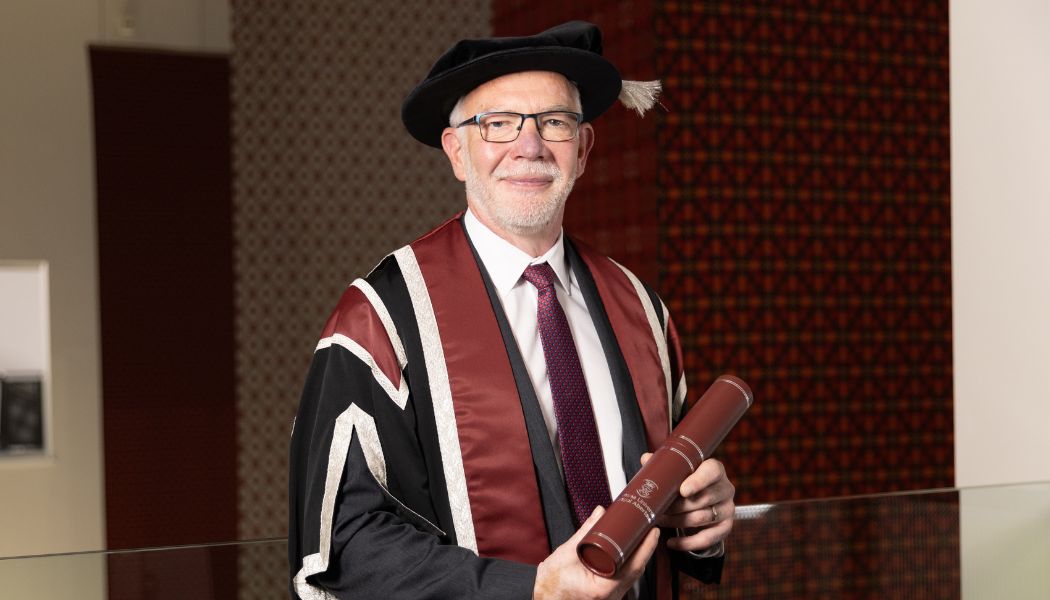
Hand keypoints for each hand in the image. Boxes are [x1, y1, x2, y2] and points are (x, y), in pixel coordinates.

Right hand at [533, 506, 658, 599]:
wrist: (543, 599)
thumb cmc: (550, 585)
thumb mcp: (566, 553)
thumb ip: (585, 532)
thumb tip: (600, 514)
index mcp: (602, 588)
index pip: (634, 566)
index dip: (646, 547)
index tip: (652, 531)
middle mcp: (611, 596)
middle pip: (637, 570)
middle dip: (644, 548)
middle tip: (648, 528)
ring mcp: (611, 598)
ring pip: (632, 576)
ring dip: (637, 556)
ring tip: (640, 536)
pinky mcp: (607, 596)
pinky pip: (624, 579)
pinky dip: (628, 564)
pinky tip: (628, 552)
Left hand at [639, 454, 734, 552]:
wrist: (702, 499)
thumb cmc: (688, 481)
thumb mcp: (679, 471)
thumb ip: (664, 465)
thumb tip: (646, 459)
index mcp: (715, 469)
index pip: (711, 471)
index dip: (698, 481)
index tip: (682, 490)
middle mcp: (726, 488)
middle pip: (703, 499)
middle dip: (677, 506)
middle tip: (658, 508)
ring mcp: (728, 509)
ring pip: (702, 518)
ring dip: (677, 522)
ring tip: (660, 521)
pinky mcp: (725, 527)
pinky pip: (708, 539)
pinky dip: (688, 543)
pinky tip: (672, 543)